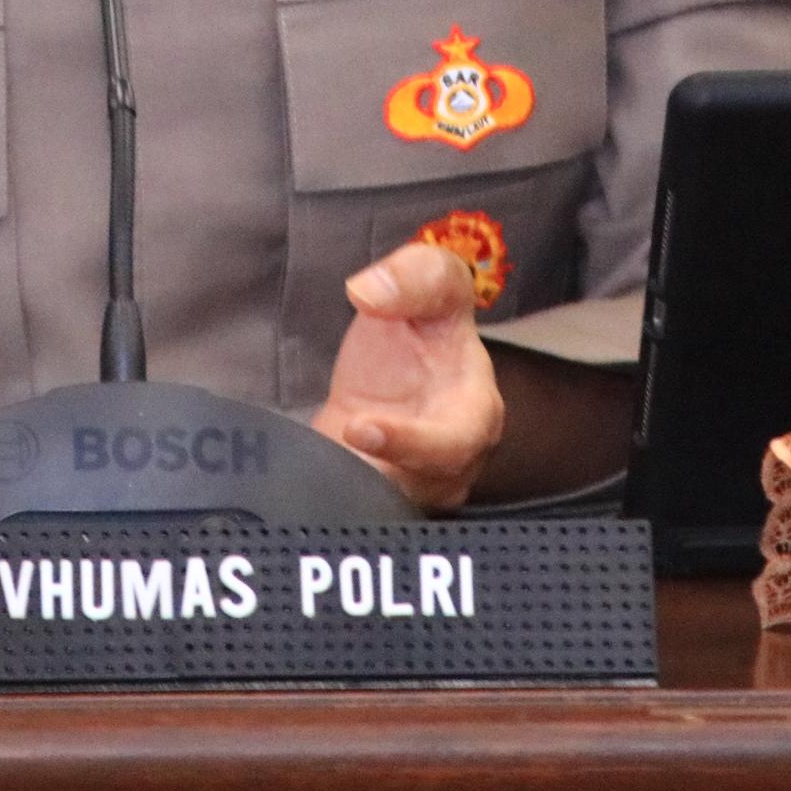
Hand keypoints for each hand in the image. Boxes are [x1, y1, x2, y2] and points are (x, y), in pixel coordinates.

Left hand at [309, 240, 502, 509]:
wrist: (386, 373)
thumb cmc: (417, 334)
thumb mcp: (423, 287)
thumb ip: (413, 276)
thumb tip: (368, 289)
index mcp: (478, 411)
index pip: (458, 441)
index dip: (412, 444)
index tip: (356, 428)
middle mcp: (456, 461)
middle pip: (424, 490)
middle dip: (380, 475)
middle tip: (335, 454)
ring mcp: (419, 488)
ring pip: (390, 507)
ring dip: (354, 490)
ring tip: (321, 466)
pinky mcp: (381, 501)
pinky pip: (362, 513)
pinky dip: (335, 502)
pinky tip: (313, 480)